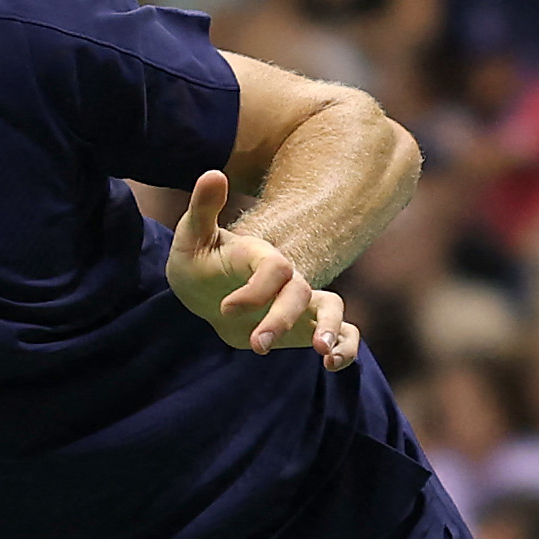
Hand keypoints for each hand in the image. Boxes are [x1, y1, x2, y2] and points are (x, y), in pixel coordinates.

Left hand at [166, 170, 357, 368]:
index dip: (256, 289)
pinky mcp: (307, 327)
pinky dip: (345, 350)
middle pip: (299, 293)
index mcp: (262, 256)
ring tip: (322, 355)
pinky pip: (342, 335)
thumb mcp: (193, 236)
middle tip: (256, 345)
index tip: (224, 309)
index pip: (275, 267)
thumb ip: (204, 209)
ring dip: (331, 331)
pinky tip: (331, 366)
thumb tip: (213, 173)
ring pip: (333, 310)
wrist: (205, 292)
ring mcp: (301, 302)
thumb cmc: (198, 260)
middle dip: (281, 319)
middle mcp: (287, 278)